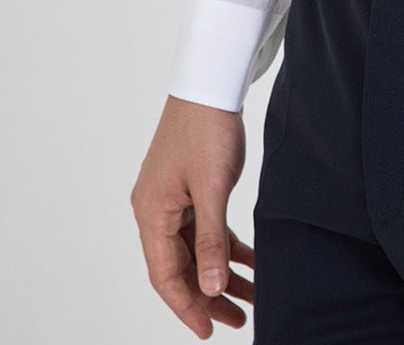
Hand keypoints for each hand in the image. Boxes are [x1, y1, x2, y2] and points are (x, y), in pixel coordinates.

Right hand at [130, 95, 254, 337]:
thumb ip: (211, 240)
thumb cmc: (206, 128)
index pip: (165, 275)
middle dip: (208, 296)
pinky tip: (251, 261)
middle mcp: (157, 210)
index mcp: (151, 213)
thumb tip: (210, 287)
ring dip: (221, 273)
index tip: (210, 330)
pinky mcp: (191, 188)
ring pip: (197, 249)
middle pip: (181, 267)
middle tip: (237, 320)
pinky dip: (226, 246)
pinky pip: (207, 228)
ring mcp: (173, 199)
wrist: (211, 82)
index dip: (187, 306)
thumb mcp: (211, 189)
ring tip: (251, 297)